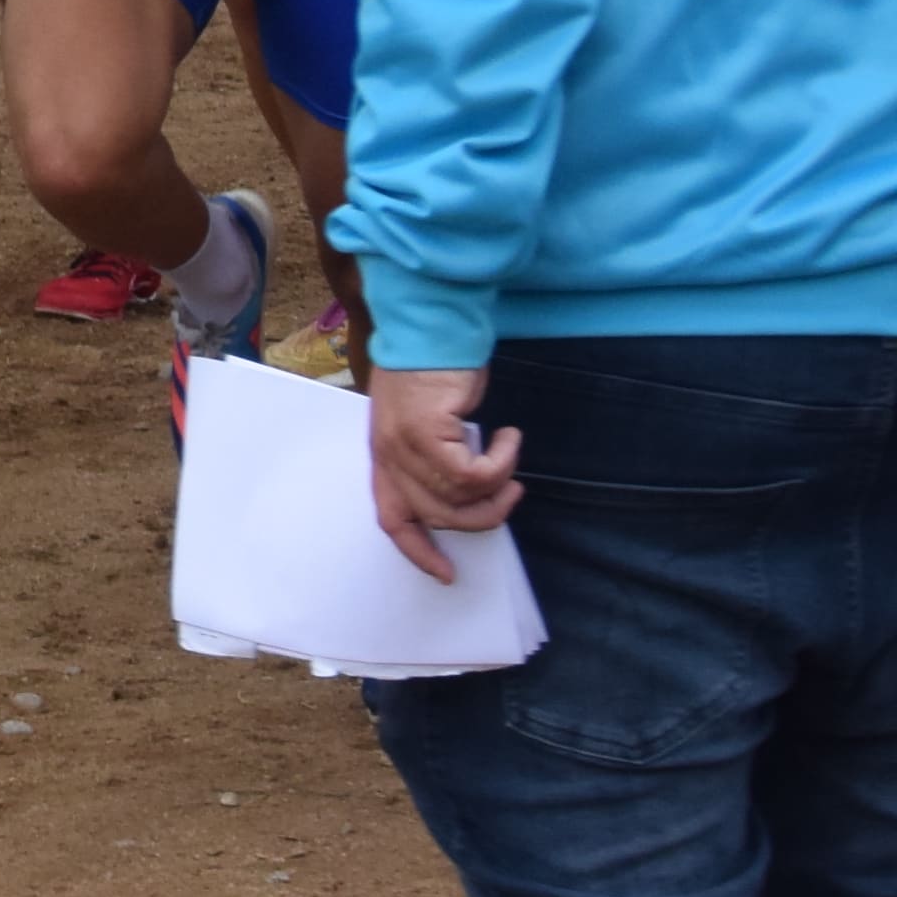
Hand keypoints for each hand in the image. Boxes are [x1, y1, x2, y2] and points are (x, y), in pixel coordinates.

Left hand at [367, 365, 523, 582]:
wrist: (433, 323)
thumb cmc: (435, 365)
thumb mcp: (426, 417)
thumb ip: (434, 455)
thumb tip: (466, 490)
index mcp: (385, 455)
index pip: (392, 519)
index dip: (418, 551)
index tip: (446, 573)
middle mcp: (389, 454)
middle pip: (435, 517)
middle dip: (481, 517)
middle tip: (509, 495)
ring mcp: (404, 444)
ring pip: (457, 499)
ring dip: (496, 486)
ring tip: (511, 460)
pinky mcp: (426, 432)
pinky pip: (472, 474)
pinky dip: (500, 463)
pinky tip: (509, 437)